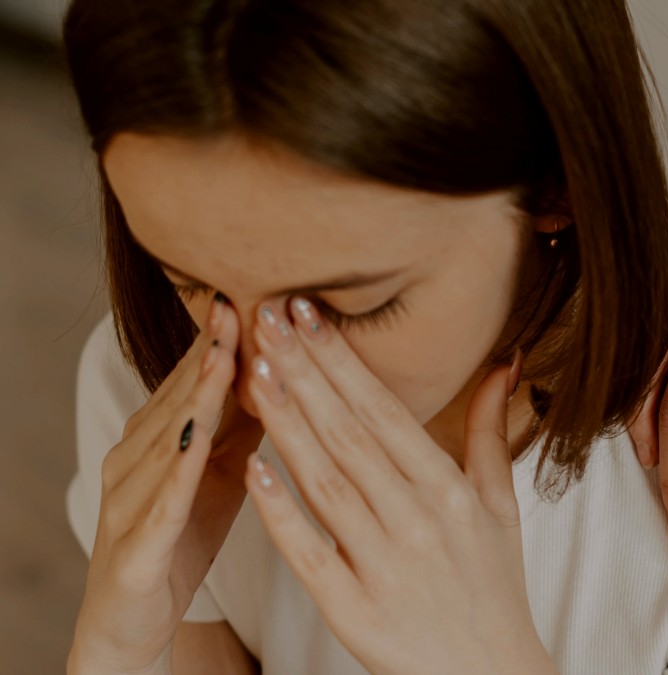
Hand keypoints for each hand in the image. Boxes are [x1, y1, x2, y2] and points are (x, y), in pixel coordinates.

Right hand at [69, 298, 263, 674]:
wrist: (130, 623)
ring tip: (227, 355)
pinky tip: (198, 446)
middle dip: (211, 350)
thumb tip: (283, 373)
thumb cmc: (180, 538)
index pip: (194, 379)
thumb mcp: (220, 475)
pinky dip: (180, 473)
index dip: (222, 338)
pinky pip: (162, 505)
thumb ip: (242, 427)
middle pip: (180, 397)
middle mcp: (135, 460)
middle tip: (240, 301)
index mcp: (158, 440)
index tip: (254, 292)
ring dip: (197, 396)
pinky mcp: (135, 548)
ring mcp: (129, 502)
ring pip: (168, 440)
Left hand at [242, 297, 554, 674]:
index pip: (386, 412)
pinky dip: (280, 511)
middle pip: (350, 434)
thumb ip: (491, 431)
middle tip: (267, 317)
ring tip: (253, 372)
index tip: (309, 313)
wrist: (491, 674)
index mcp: (452, 492)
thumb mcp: (501, 506)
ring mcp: (385, 566)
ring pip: (326, 483)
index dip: (344, 360)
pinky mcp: (353, 609)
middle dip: (305, 372)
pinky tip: (253, 467)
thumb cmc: (492, 586)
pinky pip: (309, 552)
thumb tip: (508, 361)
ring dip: (287, 424)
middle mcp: (419, 521)